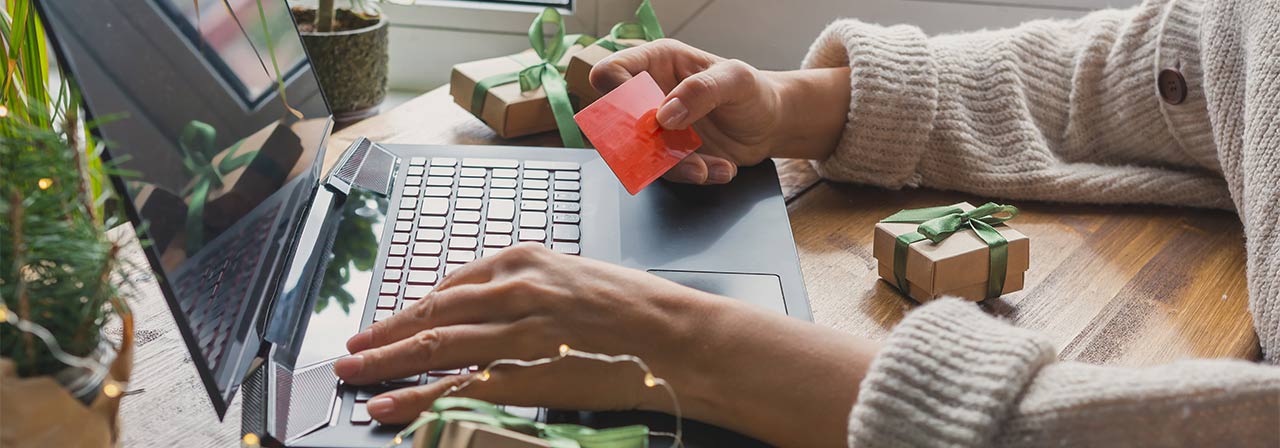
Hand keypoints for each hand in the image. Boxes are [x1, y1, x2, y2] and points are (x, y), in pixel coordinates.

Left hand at [336, 244, 718, 418]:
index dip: (409, 308)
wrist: (677, 335)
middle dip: (383, 334)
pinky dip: (415, 398)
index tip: (388, 322)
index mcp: (523, 260)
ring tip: (353, 376)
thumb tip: (486, 305)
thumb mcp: (574, 276)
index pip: (448, 285)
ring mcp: (514, 332)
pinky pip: (456, 387)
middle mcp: (511, 289)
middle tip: (351, 350)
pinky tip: (388, 406)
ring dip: (385, 363)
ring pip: (433, 347)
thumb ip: (526, 287)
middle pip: (429, 314)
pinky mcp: (524, 373)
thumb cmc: (636, 307)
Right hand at [590, 39, 850, 184]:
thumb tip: (664, 114)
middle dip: (641, 143)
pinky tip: (721, 168)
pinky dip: (695, 174)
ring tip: (706, 167)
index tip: (642, 114)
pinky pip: (668, 173)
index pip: (612, 72)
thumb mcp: (736, 79)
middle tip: (671, 147)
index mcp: (656, 62)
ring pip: (641, 155)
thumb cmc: (753, 91)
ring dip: (674, 166)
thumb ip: (701, 90)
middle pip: (616, 121)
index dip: (615, 94)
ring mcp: (658, 129)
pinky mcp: (669, 156)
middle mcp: (650, 96)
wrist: (772, 124)